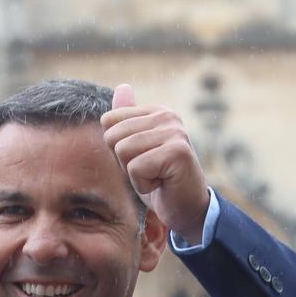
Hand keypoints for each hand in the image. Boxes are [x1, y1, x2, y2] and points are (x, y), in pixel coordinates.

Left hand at [100, 83, 209, 244]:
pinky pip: (136, 168)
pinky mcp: (177, 152)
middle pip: (113, 136)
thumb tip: (122, 87)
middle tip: (150, 171)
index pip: (109, 122)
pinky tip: (162, 185)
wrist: (186, 210)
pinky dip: (144, 185)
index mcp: (156, 111)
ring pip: (123, 152)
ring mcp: (174, 132)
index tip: (142, 160)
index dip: (118, 150)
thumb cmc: (160, 181)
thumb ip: (127, 120)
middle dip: (124, 163)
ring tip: (156, 177)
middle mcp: (167, 116)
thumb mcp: (137, 149)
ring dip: (134, 175)